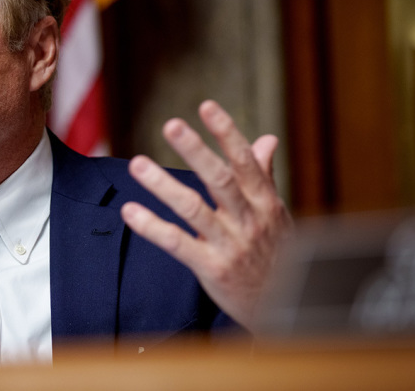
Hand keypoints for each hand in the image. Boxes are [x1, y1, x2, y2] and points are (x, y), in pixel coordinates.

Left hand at [120, 99, 292, 330]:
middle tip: (171, 125)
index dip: (226, 133)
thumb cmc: (277, 255)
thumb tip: (266, 139)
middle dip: (196, 151)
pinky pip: (178, 244)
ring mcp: (230, 245)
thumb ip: (264, 176)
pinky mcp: (212, 269)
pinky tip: (130, 211)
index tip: (206, 106)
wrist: (284, 309)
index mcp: (264, 202)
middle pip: (220, 179)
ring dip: (163, 185)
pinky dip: (152, 227)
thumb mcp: (276, 215)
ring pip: (194, 210)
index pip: (245, 162)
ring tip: (137, 164)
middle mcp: (248, 220)